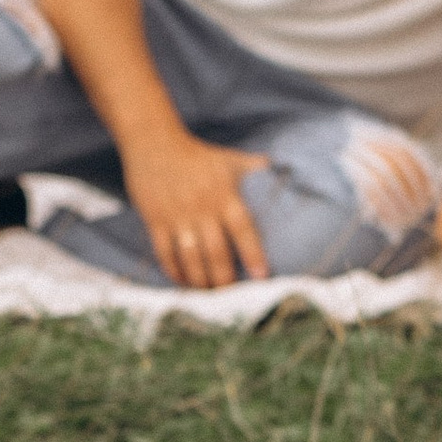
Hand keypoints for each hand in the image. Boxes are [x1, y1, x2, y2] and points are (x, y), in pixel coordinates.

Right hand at [120, 123, 271, 290]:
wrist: (154, 143)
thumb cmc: (199, 155)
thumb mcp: (230, 160)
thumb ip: (256, 169)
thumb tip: (287, 170)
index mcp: (224, 194)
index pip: (243, 228)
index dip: (253, 253)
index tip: (262, 276)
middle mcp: (202, 208)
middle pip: (215, 252)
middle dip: (225, 279)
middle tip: (232, 298)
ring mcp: (177, 216)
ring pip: (190, 258)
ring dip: (200, 281)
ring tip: (209, 295)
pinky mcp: (154, 221)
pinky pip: (164, 254)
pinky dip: (174, 272)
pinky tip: (183, 283)